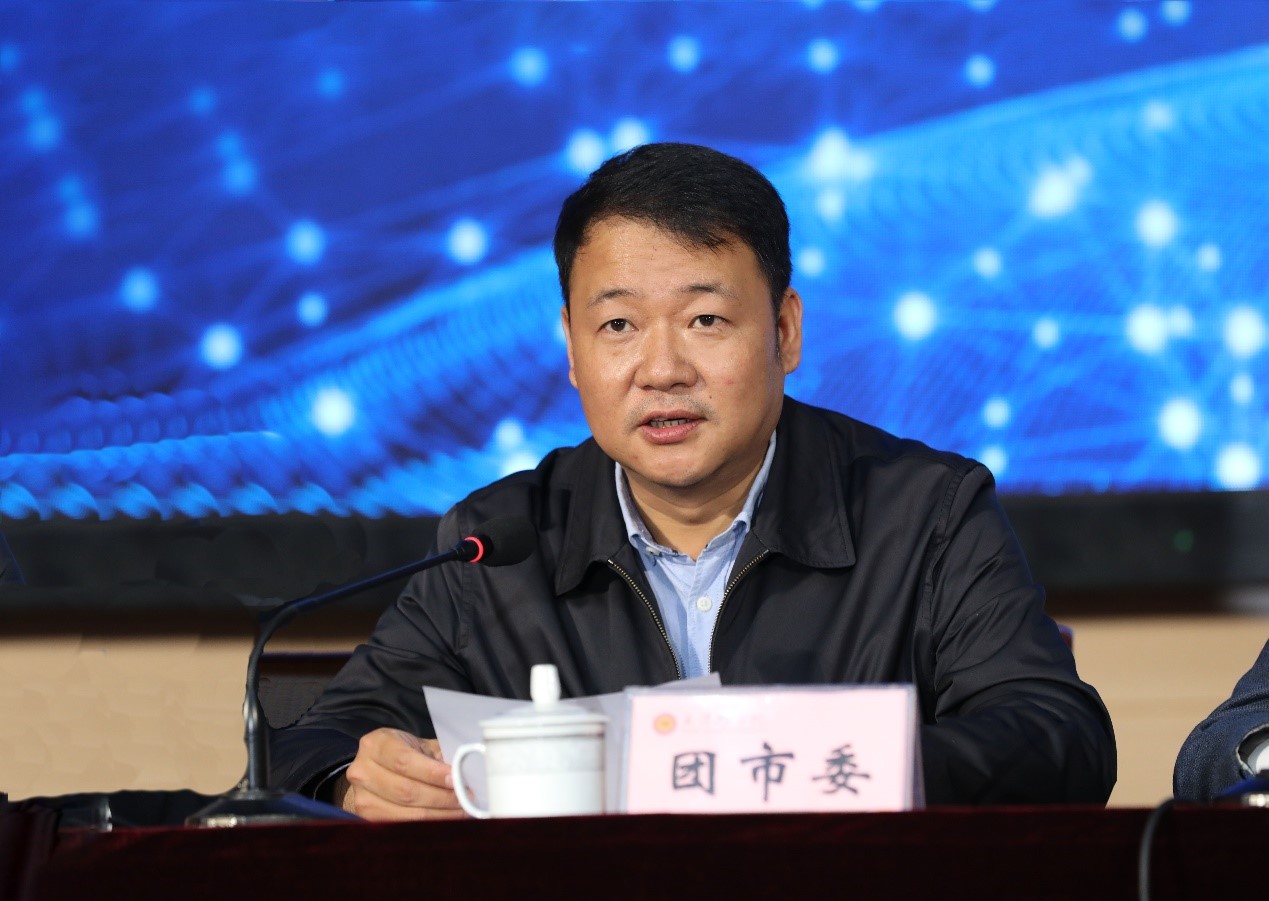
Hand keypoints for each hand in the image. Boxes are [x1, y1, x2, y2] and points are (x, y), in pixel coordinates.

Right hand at [337, 728, 465, 821]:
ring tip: (461, 812)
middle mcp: (362, 771)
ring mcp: (361, 797)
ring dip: (438, 814)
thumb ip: (438, 756)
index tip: (457, 780)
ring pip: (405, 813)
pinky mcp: (366, 818)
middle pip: (405, 791)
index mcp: (375, 745)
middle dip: (441, 797)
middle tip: (466, 799)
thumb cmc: (402, 753)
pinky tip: (444, 821)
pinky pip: (401, 827)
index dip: (432, 773)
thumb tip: (466, 774)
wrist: (375, 768)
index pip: (405, 761)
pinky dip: (427, 826)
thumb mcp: (417, 745)